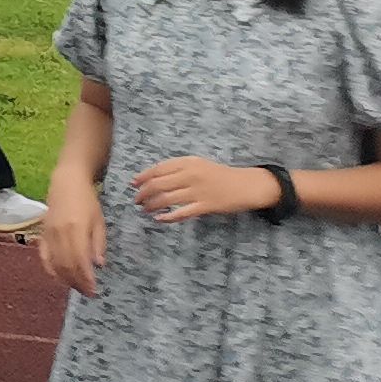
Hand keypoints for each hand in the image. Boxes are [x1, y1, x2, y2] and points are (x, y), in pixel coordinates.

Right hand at [38, 180, 108, 295]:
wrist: (67, 182)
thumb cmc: (87, 201)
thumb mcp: (100, 221)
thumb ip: (98, 243)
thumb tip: (98, 265)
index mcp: (76, 229)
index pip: (80, 261)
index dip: (86, 279)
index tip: (94, 291)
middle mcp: (59, 233)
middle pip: (66, 265)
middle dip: (77, 282)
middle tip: (88, 293)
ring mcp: (48, 233)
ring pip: (54, 263)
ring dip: (66, 279)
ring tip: (77, 287)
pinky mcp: (42, 233)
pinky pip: (44, 255)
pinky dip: (50, 269)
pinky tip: (59, 277)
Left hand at [134, 155, 271, 223]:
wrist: (247, 185)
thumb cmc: (220, 175)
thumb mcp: (198, 164)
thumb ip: (178, 169)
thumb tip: (154, 177)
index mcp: (188, 162)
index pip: (158, 169)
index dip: (143, 177)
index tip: (133, 184)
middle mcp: (190, 175)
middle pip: (158, 184)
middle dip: (143, 193)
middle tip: (136, 200)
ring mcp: (198, 191)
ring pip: (166, 199)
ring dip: (152, 205)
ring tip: (145, 209)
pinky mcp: (206, 206)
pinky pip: (182, 212)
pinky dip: (168, 216)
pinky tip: (159, 219)